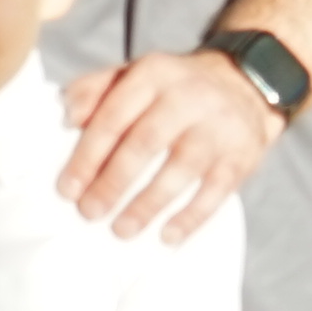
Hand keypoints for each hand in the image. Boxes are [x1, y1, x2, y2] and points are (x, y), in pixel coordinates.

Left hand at [59, 52, 280, 244]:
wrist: (244, 84)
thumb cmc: (173, 89)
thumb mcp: (135, 74)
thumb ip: (95, 88)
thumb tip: (68, 115)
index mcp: (153, 74)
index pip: (114, 116)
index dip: (88, 155)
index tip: (68, 189)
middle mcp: (187, 96)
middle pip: (145, 142)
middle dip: (113, 181)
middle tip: (89, 212)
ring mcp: (218, 126)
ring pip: (181, 168)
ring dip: (148, 203)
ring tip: (121, 229)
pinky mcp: (242, 155)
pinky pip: (216, 191)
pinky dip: (191, 217)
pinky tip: (167, 236)